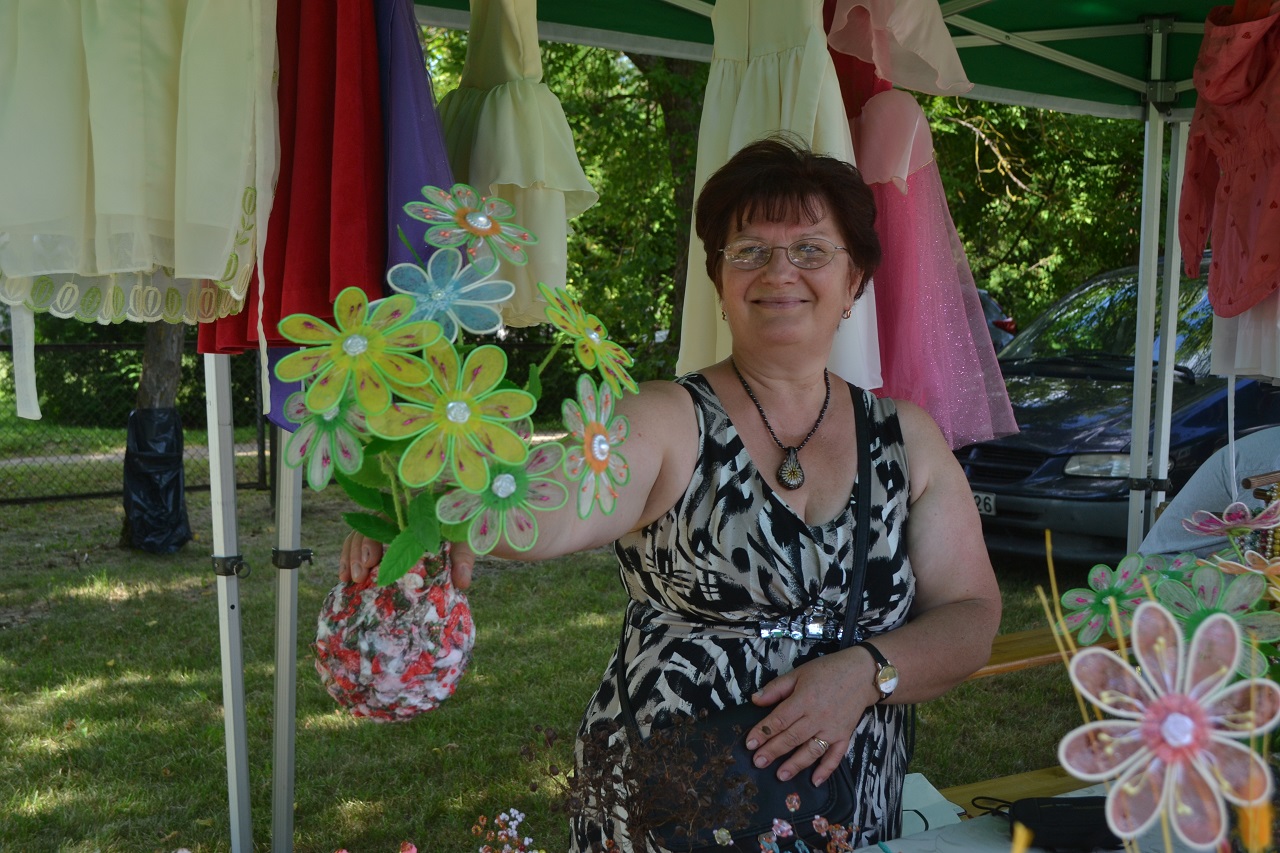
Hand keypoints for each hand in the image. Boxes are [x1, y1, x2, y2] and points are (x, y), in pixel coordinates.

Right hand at [338, 530, 473, 590]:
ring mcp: (387, 530)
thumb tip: (462, 582)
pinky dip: (350, 559)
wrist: (468, 528)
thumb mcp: (466, 543)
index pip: (382, 521)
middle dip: (358, 553)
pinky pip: (360, 546)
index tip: (370, 562)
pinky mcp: (384, 543)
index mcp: (411, 513)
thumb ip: (463, 559)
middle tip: (359, 578)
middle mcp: (394, 518)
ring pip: (358, 537)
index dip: (372, 540)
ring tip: (348, 580)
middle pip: (365, 529)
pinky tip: (345, 577)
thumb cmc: (465, 532)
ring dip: (350, 557)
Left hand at [743, 651, 872, 785]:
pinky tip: (815, 781)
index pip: (780, 719)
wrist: (862, 674)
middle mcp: (817, 717)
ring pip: (811, 750)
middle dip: (773, 751)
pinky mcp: (845, 736)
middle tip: (758, 763)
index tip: (750, 744)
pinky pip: (835, 756)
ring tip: (781, 775)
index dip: (764, 732)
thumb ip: (776, 688)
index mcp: (804, 700)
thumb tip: (755, 700)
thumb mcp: (799, 673)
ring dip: (796, 764)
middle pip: (792, 737)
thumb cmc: (827, 671)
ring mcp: (832, 729)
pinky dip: (826, 770)